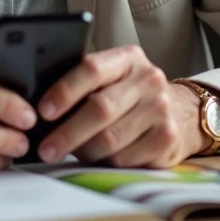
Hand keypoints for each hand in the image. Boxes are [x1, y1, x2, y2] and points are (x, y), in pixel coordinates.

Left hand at [35, 45, 207, 167]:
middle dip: (66, 132)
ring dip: (83, 151)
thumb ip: (84, 84)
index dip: (64, 91)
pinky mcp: (167, 138)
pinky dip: (105, 162)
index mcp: (127, 58)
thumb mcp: (112, 78)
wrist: (181, 112)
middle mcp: (148, 79)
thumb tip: (38, 107)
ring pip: (110, 139)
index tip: (42, 111)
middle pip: (99, 109)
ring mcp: (161, 109)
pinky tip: (99, 158)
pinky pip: (125, 158)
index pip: (91, 68)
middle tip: (45, 148)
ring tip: (68, 153)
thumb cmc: (129, 95)